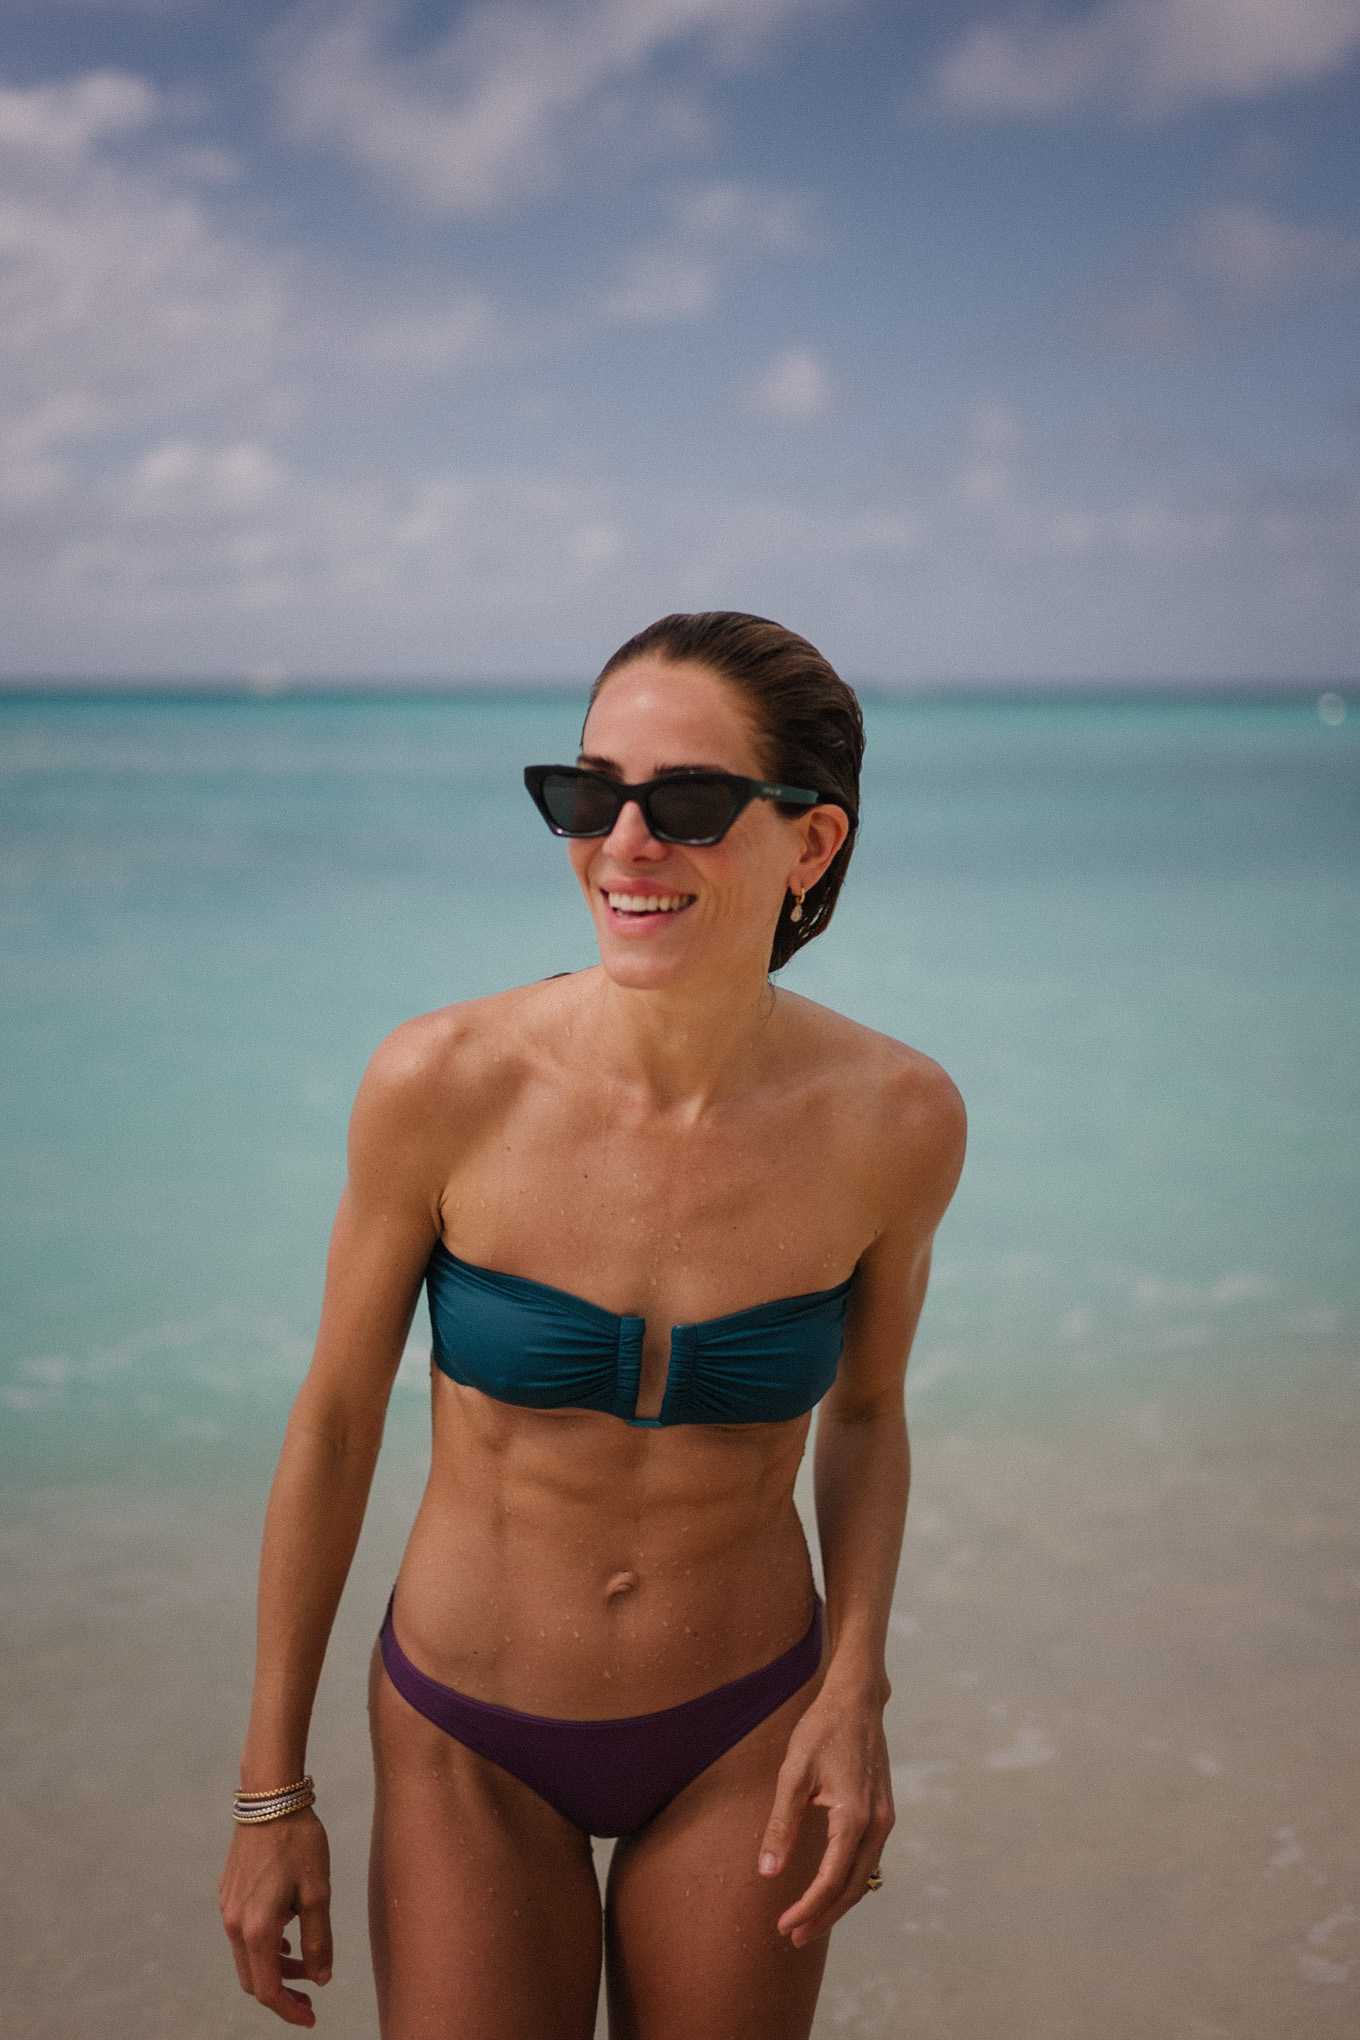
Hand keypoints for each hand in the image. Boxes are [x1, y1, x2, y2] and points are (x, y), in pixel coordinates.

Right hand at [219, 1809, 332, 2026]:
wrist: (270, 1797)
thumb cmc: (298, 1841)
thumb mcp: (318, 1892)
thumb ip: (319, 1940)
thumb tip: (321, 1978)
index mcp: (256, 1929)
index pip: (268, 1989)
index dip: (288, 2010)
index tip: (311, 2017)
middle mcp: (234, 1924)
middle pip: (253, 1978)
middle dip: (282, 1992)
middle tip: (311, 1997)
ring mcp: (227, 1908)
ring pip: (247, 1956)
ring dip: (275, 1966)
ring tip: (306, 1962)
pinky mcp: (228, 1893)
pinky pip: (243, 1934)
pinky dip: (264, 1944)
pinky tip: (288, 1933)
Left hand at [756, 1680, 893, 1946]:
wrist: (857, 1700)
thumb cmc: (820, 1731)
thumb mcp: (792, 1774)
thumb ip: (781, 1825)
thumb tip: (767, 1872)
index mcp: (853, 1816)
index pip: (831, 1880)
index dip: (807, 1908)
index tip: (783, 1926)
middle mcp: (876, 1823)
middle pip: (852, 1888)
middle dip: (823, 1916)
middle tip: (793, 1937)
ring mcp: (884, 1818)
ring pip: (864, 1877)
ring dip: (837, 1902)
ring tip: (808, 1921)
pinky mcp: (884, 1812)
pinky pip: (868, 1859)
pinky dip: (849, 1881)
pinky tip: (829, 1887)